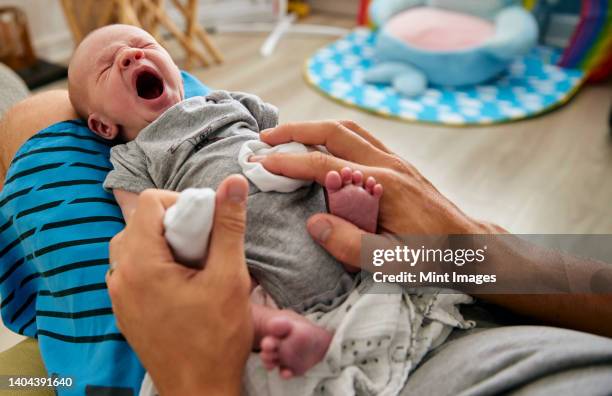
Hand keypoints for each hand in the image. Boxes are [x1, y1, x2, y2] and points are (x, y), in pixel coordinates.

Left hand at [106, 175, 251, 395]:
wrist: (199, 390)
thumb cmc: (216, 338)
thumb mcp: (229, 277)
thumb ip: (229, 226)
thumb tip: (234, 183)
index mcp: (141, 264)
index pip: (148, 203)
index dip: (180, 201)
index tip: (205, 222)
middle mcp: (120, 277)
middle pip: (137, 224)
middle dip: (171, 223)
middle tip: (202, 243)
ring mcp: (119, 297)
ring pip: (131, 247)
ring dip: (161, 244)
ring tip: (192, 263)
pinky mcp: (124, 312)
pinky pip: (131, 272)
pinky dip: (153, 265)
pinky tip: (181, 284)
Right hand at [253, 120, 502, 268]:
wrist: (471, 248)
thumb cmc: (434, 259)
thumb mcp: (393, 263)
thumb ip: (351, 244)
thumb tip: (313, 224)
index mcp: (383, 186)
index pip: (326, 166)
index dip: (290, 163)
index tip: (262, 162)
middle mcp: (388, 165)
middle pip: (335, 133)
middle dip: (296, 130)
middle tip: (266, 137)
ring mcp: (396, 162)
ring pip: (349, 130)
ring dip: (315, 129)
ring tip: (287, 136)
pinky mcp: (399, 166)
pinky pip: (362, 139)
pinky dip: (334, 136)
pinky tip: (322, 147)